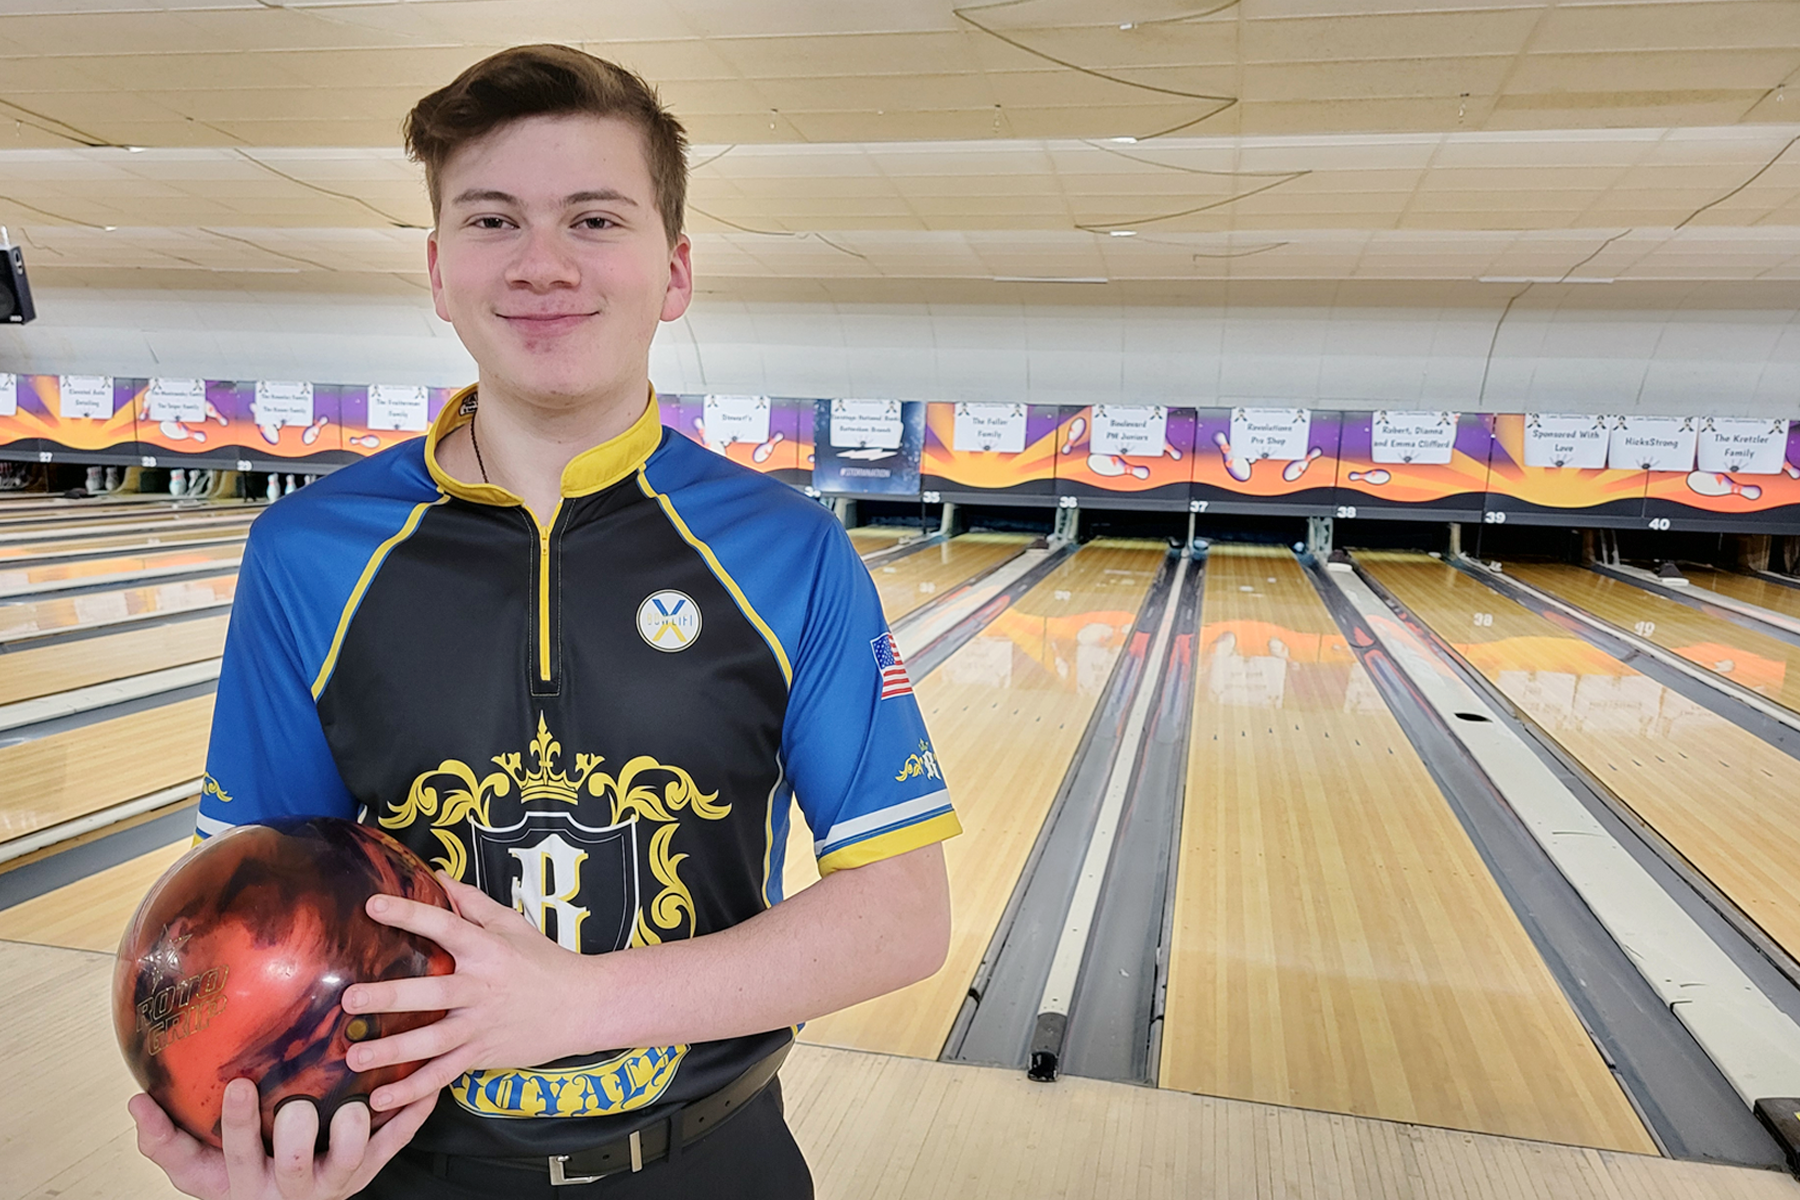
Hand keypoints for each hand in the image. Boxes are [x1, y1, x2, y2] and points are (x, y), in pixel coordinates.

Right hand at [129, 1078, 436, 1199]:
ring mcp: (336, 1180)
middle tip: (296, 1103)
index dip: (238, 1123)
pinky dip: (411, 1116)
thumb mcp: (195, 1168)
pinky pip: (395, 1144)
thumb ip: (163, 1139)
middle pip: (294, 1163)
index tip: (239, 1085)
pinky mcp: (369, 1170)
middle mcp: (292, 1187)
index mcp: (247, 1181)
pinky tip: (425, 1087)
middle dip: (295, 1131)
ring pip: (350, 1160)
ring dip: (354, 1129)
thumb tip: (137, 1102)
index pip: (237, 1154)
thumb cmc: (237, 1176)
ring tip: (355, 1101)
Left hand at [340, 874, 593, 1111]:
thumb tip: (437, 875)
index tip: (373, 905)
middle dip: (390, 998)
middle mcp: (482, 989)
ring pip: (433, 1042)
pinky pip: (444, 1075)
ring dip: (392, 1051)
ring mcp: (481, 1026)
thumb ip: (472, 903)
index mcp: (488, 951)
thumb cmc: (545, 962)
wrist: (582, 1006)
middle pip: (432, 993)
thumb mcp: (513, 924)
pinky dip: (414, 1091)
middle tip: (351, 999)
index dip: (411, 914)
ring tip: (354, 1057)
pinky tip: (381, 1100)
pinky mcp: (482, 1054)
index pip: (446, 927)